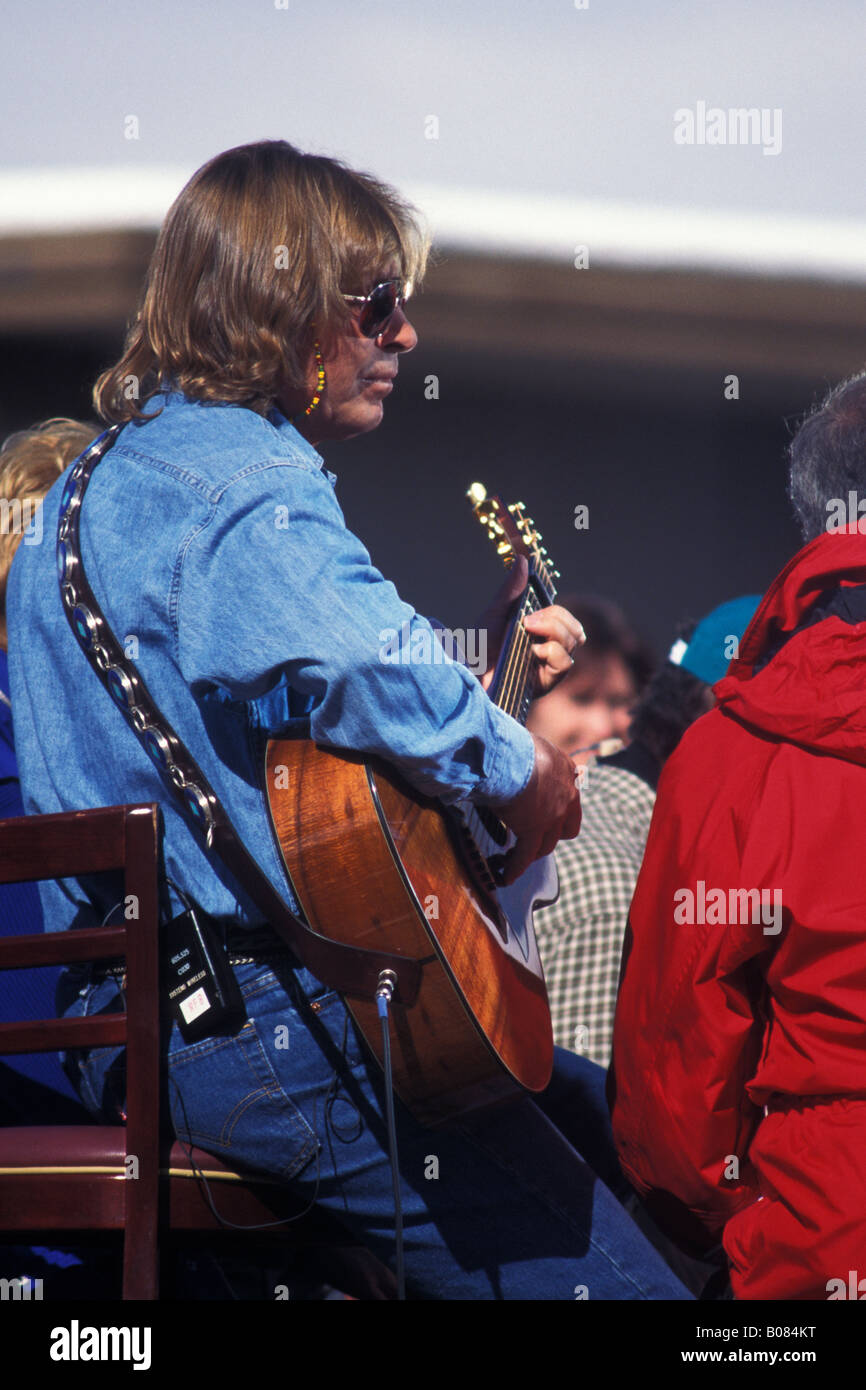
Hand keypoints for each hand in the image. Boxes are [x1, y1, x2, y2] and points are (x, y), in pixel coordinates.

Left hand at [478, 555, 584, 693]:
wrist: (469, 674)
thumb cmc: (480, 647)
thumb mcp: (494, 614)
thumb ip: (511, 590)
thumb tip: (523, 559)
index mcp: (540, 632)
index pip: (564, 617)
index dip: (556, 610)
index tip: (532, 609)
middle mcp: (550, 648)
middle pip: (574, 628)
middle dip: (554, 617)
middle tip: (528, 620)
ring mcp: (550, 665)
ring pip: (573, 640)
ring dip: (553, 631)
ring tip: (527, 631)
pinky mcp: (548, 682)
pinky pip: (565, 661)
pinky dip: (551, 651)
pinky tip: (533, 653)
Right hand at [493, 731, 581, 884]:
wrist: (511, 757)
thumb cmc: (514, 744)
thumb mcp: (529, 746)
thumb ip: (526, 756)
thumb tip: (507, 750)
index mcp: (567, 772)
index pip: (570, 797)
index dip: (559, 809)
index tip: (547, 813)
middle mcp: (567, 797)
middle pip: (569, 828)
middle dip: (555, 835)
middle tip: (537, 836)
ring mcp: (552, 817)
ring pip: (546, 845)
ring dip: (531, 852)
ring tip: (515, 857)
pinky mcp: (533, 830)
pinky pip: (524, 855)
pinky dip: (515, 866)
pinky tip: (507, 875)